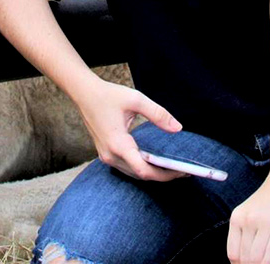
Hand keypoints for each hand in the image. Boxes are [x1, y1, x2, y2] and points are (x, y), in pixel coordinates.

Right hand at [72, 76, 186, 181]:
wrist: (84, 94)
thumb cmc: (109, 95)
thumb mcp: (136, 99)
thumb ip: (158, 114)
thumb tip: (178, 128)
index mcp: (118, 144)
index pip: (144, 170)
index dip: (165, 174)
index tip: (182, 172)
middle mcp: (110, 155)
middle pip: (141, 175)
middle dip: (163, 175)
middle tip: (185, 172)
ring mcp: (106, 156)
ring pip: (134, 173)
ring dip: (153, 173)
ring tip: (174, 169)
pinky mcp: (106, 154)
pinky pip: (127, 167)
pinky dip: (143, 168)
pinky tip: (156, 163)